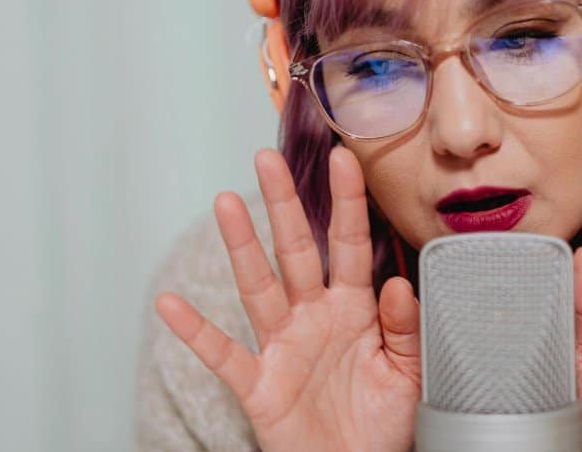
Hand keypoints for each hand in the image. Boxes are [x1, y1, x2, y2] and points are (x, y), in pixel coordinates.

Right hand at [155, 147, 421, 451]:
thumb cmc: (384, 424)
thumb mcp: (411, 373)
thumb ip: (406, 328)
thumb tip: (396, 282)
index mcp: (355, 309)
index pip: (351, 245)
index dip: (348, 203)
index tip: (344, 158)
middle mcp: (314, 316)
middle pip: (297, 250)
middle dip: (284, 204)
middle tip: (268, 157)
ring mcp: (283, 346)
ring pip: (258, 286)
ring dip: (242, 245)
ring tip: (224, 201)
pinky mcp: (259, 384)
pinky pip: (223, 355)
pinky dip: (195, 331)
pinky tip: (170, 304)